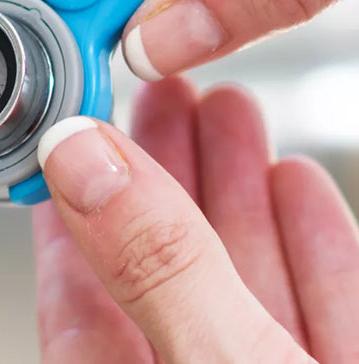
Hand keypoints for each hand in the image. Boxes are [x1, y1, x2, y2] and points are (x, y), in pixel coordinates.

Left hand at [33, 78, 358, 362]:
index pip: (76, 303)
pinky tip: (293, 176)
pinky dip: (311, 240)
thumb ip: (155, 266)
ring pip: (247, 276)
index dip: (73, 210)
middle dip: (167, 169)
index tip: (76, 134)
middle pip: (168, 267)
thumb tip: (82, 158)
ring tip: (223, 105)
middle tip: (162, 93)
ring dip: (238, 184)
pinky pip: (327, 307)